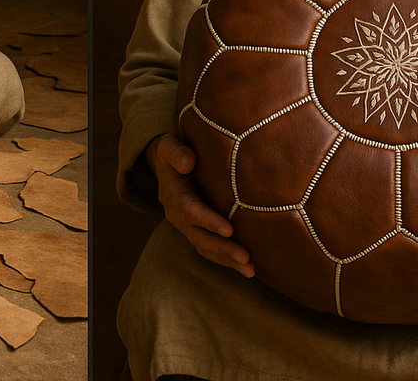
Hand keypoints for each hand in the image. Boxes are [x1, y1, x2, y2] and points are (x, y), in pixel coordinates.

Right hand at [148, 133, 253, 276]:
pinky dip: (227, 260)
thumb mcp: (169, 147)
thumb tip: (188, 163)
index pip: (191, 210)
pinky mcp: (197, 231)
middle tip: (245, 258)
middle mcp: (178, 215)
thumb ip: (176, 152)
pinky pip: (210, 249)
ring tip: (250, 269)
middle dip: (222, 249)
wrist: (167, 165)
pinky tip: (248, 267)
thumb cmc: (173, 152)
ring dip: (227, 260)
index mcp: (173, 194)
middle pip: (199, 236)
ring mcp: (187, 226)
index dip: (208, 221)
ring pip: (206, 247)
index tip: (229, 230)